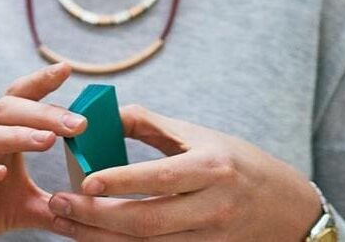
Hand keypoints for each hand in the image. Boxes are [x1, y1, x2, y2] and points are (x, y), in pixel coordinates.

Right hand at [0, 63, 81, 241]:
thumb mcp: (19, 208)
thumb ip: (51, 206)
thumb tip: (93, 213)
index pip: (18, 100)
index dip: (40, 83)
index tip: (67, 69)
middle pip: (6, 111)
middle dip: (43, 112)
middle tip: (79, 122)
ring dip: (16, 135)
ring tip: (48, 140)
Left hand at [46, 107, 323, 239]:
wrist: (287, 208)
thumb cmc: (236, 161)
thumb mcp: (199, 135)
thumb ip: (149, 124)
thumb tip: (102, 114)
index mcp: (210, 168)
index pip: (159, 178)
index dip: (120, 181)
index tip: (84, 181)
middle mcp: (212, 208)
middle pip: (147, 221)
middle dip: (97, 218)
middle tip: (58, 205)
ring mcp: (209, 239)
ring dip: (101, 239)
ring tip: (65, 224)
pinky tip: (94, 240)